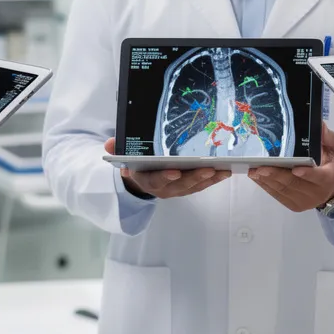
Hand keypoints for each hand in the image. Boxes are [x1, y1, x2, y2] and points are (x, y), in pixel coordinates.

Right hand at [105, 138, 230, 199]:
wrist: (140, 179)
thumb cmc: (135, 164)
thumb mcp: (124, 156)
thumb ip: (118, 149)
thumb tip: (110, 143)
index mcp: (146, 179)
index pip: (155, 179)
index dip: (165, 177)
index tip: (174, 172)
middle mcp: (162, 188)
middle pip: (180, 184)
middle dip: (194, 177)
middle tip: (207, 169)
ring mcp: (175, 189)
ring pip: (193, 186)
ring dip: (208, 179)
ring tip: (222, 170)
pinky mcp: (186, 188)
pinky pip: (200, 186)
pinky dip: (212, 180)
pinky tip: (223, 172)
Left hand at [250, 124, 333, 212]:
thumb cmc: (331, 163)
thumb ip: (328, 137)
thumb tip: (320, 126)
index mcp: (330, 177)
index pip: (320, 176)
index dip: (308, 174)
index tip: (295, 169)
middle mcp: (318, 192)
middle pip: (295, 183)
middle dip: (277, 175)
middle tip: (261, 167)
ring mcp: (306, 201)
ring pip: (284, 190)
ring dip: (267, 181)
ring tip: (254, 170)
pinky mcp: (295, 205)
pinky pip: (279, 196)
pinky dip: (267, 186)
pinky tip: (257, 177)